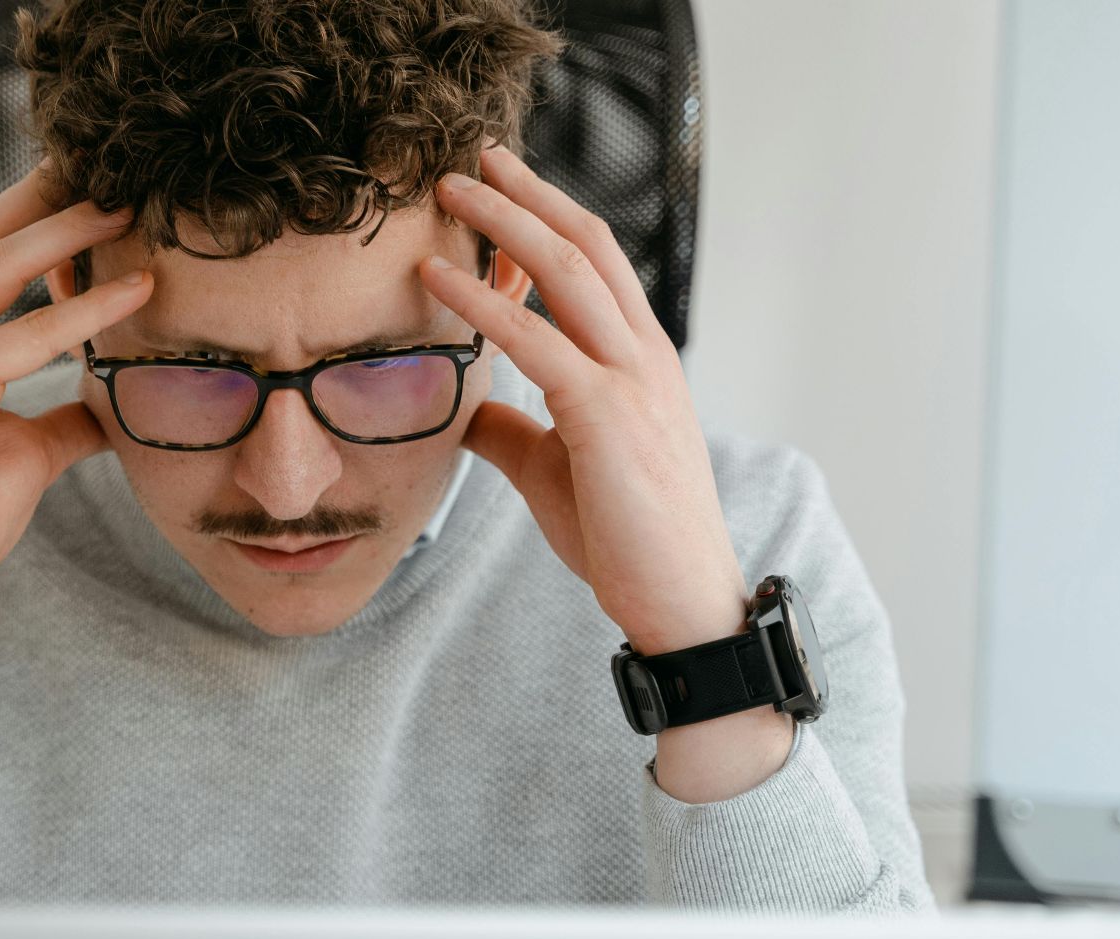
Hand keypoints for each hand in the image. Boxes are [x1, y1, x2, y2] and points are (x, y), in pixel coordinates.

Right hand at [0, 164, 153, 633]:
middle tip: (108, 167)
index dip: (29, 217)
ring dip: (67, 233)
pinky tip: (134, 291)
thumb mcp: (22, 453)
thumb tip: (113, 401)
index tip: (85, 188)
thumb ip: (62, 416)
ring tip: (128, 207)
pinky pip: (23, 336)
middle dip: (44, 198)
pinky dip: (81, 311)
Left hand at [421, 142, 748, 656]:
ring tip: (451, 192)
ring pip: (567, 272)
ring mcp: (631, 380)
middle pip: (584, 245)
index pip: (595, 264)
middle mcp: (643, 354)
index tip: (498, 185)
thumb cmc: (625, 537)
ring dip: (504, 223)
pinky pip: (537, 342)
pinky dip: (484, 303)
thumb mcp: (556, 469)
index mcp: (639, 361)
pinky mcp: (607, 417)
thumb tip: (465, 412)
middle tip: (473, 157)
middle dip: (526, 195)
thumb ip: (514, 430)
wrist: (680, 600)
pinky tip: (439, 280)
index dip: (546, 218)